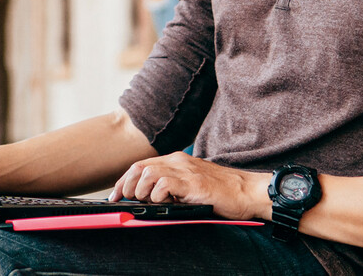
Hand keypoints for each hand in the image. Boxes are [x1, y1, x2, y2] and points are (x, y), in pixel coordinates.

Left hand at [109, 151, 272, 220]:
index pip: (141, 165)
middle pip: (139, 167)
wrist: (247, 192)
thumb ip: (171, 188)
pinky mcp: (193, 183)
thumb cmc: (221, 192)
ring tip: (147, 202)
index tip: (115, 195)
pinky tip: (164, 202)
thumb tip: (147, 199)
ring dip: (141, 190)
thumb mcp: (190, 187)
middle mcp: (178, 161)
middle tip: (124, 201)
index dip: (123, 180)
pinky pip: (164, 184)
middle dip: (125, 186)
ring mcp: (186, 170)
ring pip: (148, 173)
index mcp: (176, 161)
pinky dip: (158, 195)